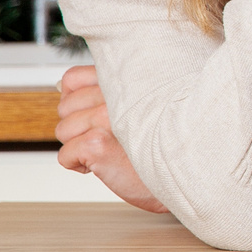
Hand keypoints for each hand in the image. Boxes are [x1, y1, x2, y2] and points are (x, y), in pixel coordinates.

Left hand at [54, 65, 168, 214]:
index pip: (73, 79)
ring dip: (80, 145)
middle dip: (79, 126)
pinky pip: (66, 155)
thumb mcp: (142, 103)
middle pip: (65, 107)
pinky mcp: (98, 143)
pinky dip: (79, 165)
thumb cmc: (169, 141)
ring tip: (111, 149)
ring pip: (64, 131)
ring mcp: (106, 117)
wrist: (191, 173)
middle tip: (110, 136)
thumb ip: (105, 89)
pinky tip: (105, 163)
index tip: (96, 114)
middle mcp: (117, 93)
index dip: (77, 100)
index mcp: (127, 79)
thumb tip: (60, 87)